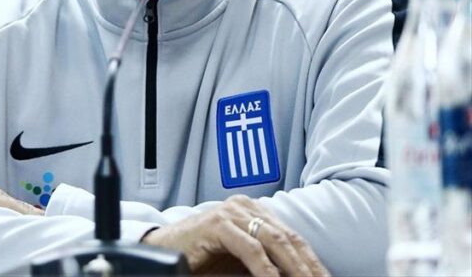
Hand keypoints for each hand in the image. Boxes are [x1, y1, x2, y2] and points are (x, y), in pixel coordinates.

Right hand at [141, 195, 327, 276]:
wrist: (163, 251)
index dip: (313, 263)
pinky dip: (265, 269)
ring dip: (294, 269)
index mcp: (254, 212)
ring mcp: (231, 212)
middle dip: (309, 267)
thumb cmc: (201, 258)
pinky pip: (249, 248)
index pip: (293, 238)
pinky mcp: (217, 223)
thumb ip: (267, 265)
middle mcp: (245, 206)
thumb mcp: (241, 261)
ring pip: (274, 241)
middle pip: (289, 239)